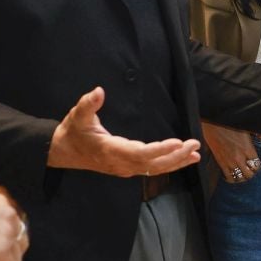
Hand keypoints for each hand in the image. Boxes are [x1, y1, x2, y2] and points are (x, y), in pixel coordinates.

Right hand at [48, 87, 200, 176]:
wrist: (64, 151)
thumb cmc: (74, 131)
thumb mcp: (77, 115)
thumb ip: (88, 103)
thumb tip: (99, 91)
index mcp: (111, 151)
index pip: (140, 153)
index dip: (160, 149)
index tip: (177, 142)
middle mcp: (121, 163)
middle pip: (153, 164)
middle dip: (175, 156)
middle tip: (194, 145)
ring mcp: (125, 168)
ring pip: (154, 169)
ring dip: (176, 162)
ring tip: (196, 155)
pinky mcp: (128, 168)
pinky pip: (151, 169)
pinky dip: (169, 165)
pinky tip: (183, 160)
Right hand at [203, 122, 260, 184]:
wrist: (213, 123)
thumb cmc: (230, 124)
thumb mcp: (248, 127)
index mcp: (247, 148)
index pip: (257, 165)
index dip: (258, 167)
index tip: (257, 165)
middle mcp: (239, 157)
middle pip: (249, 174)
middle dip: (251, 173)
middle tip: (250, 171)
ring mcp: (229, 161)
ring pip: (239, 177)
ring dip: (242, 177)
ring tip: (243, 175)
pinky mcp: (220, 162)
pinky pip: (228, 176)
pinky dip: (231, 178)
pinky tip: (233, 176)